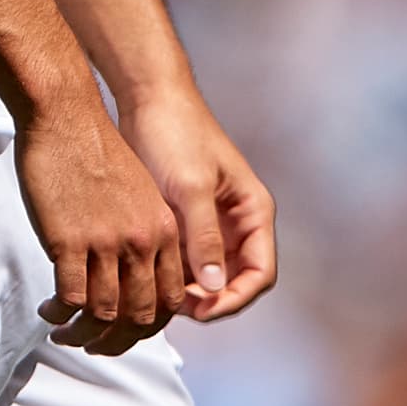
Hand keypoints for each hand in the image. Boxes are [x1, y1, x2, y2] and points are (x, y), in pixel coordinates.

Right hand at [15, 87, 185, 356]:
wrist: (65, 114)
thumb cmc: (95, 148)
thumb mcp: (139, 192)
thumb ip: (144, 235)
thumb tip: (136, 278)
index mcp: (163, 230)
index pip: (170, 301)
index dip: (148, 325)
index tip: (125, 330)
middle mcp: (141, 241)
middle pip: (140, 318)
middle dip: (117, 341)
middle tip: (93, 343)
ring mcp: (106, 243)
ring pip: (103, 315)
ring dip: (83, 334)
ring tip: (65, 333)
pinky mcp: (70, 241)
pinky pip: (70, 299)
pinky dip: (59, 314)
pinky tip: (49, 310)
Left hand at [119, 88, 275, 322]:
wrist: (146, 96)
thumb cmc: (174, 131)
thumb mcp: (190, 186)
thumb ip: (204, 237)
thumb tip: (214, 288)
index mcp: (253, 211)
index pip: (260, 274)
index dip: (234, 299)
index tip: (202, 309)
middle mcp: (236, 221)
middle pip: (234, 280)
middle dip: (209, 299)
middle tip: (173, 304)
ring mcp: (210, 221)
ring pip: (208, 274)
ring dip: (189, 289)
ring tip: (158, 292)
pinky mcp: (184, 218)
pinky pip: (186, 259)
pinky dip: (172, 273)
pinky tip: (149, 276)